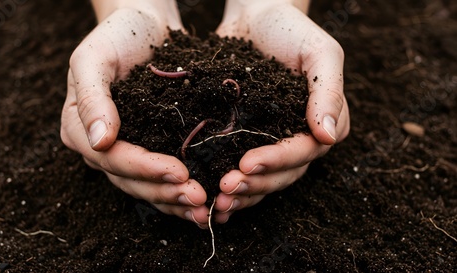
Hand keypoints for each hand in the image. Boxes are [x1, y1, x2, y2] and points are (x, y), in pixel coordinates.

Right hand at [60, 1, 209, 227]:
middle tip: (199, 198)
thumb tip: (98, 141)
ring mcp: (125, 149)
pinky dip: (179, 191)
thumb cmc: (116, 35)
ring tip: (205, 209)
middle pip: (130, 180)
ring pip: (147, 186)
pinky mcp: (150, 147)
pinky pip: (161, 177)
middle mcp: (100, 146)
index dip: (143, 168)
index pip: (110, 157)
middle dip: (164, 191)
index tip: (178, 172)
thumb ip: (92, 98)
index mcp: (79, 127)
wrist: (142, 24)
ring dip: (175, 200)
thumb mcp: (94, 58)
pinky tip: (203, 201)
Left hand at [214, 0, 349, 222]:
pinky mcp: (244, 137)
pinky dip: (230, 182)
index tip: (247, 163)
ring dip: (243, 192)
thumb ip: (328, 91)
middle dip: (256, 183)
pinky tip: (211, 196)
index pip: (305, 150)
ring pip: (263, 178)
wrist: (255, 16)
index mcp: (321, 121)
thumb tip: (327, 136)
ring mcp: (271, 140)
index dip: (278, 160)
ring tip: (218, 201)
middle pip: (283, 173)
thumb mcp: (319, 52)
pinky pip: (240, 166)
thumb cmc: (290, 29)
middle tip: (226, 189)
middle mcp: (297, 136)